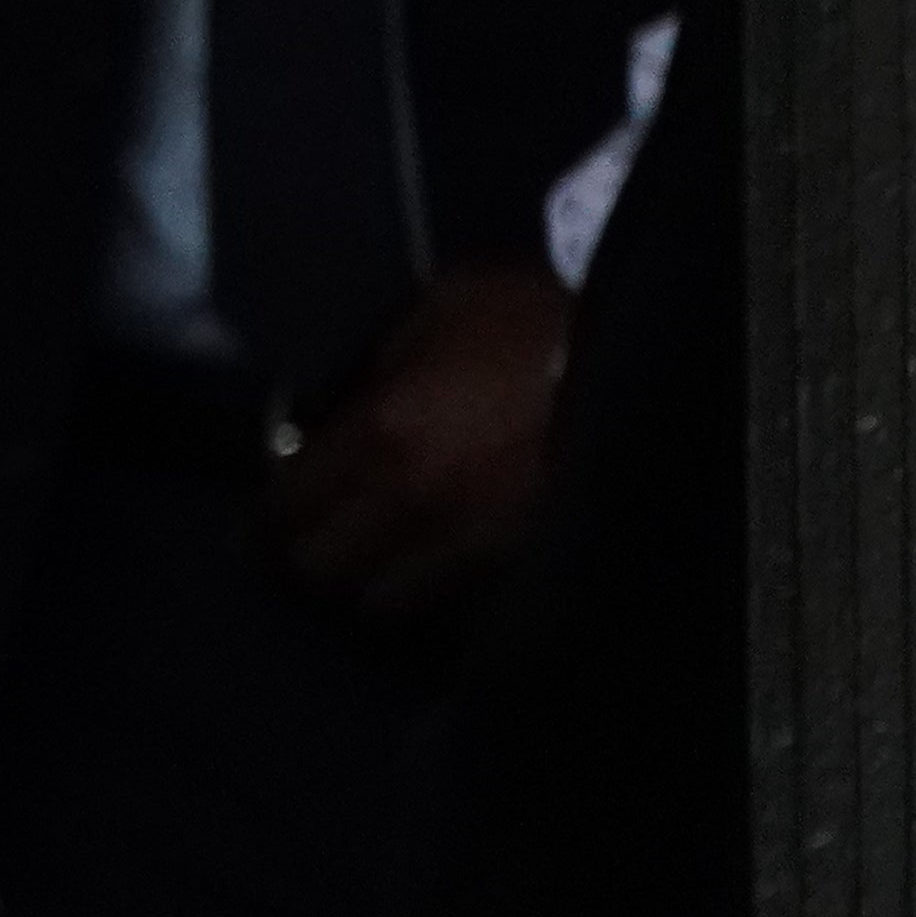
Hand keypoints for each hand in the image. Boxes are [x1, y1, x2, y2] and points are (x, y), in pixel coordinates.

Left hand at [265, 261, 568, 623]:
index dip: (263, 526)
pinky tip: (441, 578)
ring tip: (381, 568)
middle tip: (313, 549)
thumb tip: (328, 411)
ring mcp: (472, 549)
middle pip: (325, 573)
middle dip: (310, 562)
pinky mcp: (523, 573)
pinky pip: (455, 608)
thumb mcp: (441, 308)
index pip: (286, 509)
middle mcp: (414, 505)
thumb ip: (373, 363)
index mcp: (381, 433)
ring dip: (375, 588)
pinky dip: (438, 600)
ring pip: (388, 607)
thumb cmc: (541, 320)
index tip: (259, 531)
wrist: (656, 359)